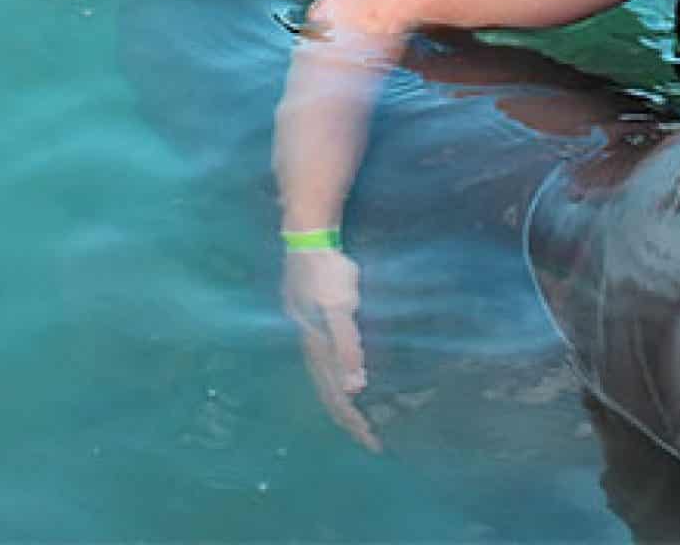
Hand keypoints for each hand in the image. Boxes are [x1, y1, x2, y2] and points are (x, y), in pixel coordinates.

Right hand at [283, 248, 380, 451]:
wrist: (306, 237)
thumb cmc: (326, 272)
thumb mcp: (339, 308)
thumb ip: (346, 345)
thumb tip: (354, 387)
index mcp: (316, 346)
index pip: (336, 395)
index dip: (354, 419)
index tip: (373, 442)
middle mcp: (310, 343)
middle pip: (327, 390)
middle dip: (347, 417)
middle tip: (369, 438)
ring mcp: (308, 329)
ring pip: (323, 376)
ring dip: (339, 399)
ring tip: (354, 416)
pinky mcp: (311, 316)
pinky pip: (324, 358)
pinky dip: (335, 375)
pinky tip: (341, 372)